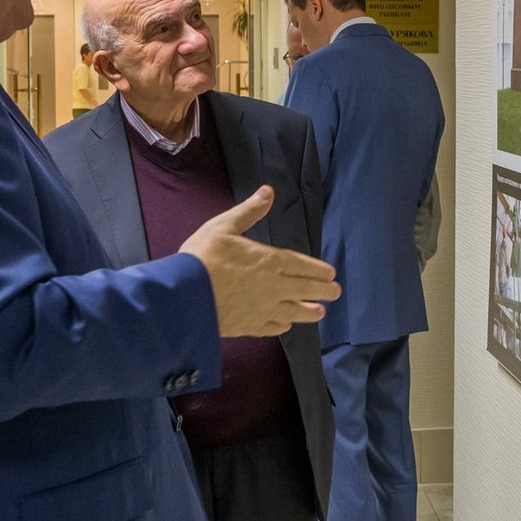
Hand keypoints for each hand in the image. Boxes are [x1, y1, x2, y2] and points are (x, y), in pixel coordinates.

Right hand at [181, 186, 339, 337]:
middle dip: (322, 291)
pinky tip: (285, 326)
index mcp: (270, 261)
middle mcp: (273, 287)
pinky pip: (271, 328)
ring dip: (308, 312)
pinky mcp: (248, 327)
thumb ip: (249, 211)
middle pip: (304, 289)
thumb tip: (268, 191)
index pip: (301, 265)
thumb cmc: (203, 257)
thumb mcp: (224, 226)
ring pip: (293, 311)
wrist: (185, 297)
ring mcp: (262, 310)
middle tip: (336, 293)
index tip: (331, 274)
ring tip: (320, 312)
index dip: (317, 270)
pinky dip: (281, 327)